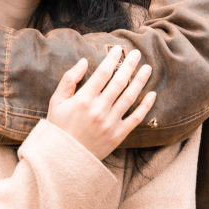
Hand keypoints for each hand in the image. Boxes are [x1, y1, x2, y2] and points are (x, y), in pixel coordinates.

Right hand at [46, 45, 155, 159]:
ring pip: (130, 97)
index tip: (119, 50)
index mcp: (83, 99)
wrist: (63, 158)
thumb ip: (69, 79)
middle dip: (129, 65)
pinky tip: (152, 94)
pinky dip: (146, 106)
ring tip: (147, 68)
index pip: (103, 73)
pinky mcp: (118, 135)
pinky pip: (136, 118)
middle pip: (119, 81)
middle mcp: (98, 109)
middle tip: (137, 54)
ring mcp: (110, 123)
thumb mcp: (56, 101)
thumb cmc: (59, 127)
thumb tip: (83, 61)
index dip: (112, 59)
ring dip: (140, 80)